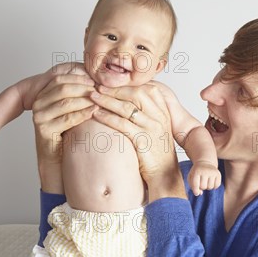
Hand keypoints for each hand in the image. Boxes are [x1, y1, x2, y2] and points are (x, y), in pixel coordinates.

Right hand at [32, 67, 96, 191]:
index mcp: (41, 95)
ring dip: (85, 100)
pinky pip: (67, 118)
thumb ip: (75, 93)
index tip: (94, 80)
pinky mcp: (44, 130)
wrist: (57, 157)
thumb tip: (92, 75)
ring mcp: (39, 117)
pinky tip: (93, 111)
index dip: (78, 77)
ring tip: (100, 99)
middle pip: (62, 89)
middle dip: (83, 88)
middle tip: (100, 89)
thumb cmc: (66, 131)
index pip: (59, 79)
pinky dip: (82, 114)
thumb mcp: (70, 108)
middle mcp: (37, 104)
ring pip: (66, 102)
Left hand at [90, 83, 186, 200]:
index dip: (126, 84)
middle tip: (98, 86)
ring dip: (107, 100)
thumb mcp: (156, 128)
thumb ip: (147, 113)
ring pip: (127, 107)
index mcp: (163, 111)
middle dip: (114, 89)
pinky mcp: (143, 140)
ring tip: (92, 97)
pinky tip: (96, 114)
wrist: (165, 174)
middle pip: (135, 93)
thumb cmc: (157, 152)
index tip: (110, 82)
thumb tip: (127, 99)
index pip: (146, 88)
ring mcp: (152, 128)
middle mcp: (159, 117)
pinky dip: (107, 117)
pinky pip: (122, 124)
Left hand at [188, 160, 221, 195]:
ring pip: (210, 187)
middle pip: (203, 187)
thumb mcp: (191, 177)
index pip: (196, 184)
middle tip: (201, 183)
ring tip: (206, 182)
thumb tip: (200, 193)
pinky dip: (214, 186)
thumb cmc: (196, 172)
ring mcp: (212, 172)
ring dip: (207, 187)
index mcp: (196, 171)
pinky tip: (211, 182)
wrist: (205, 162)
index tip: (196, 193)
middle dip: (202, 187)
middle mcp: (205, 171)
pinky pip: (216, 186)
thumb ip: (193, 186)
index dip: (196, 191)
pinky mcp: (218, 174)